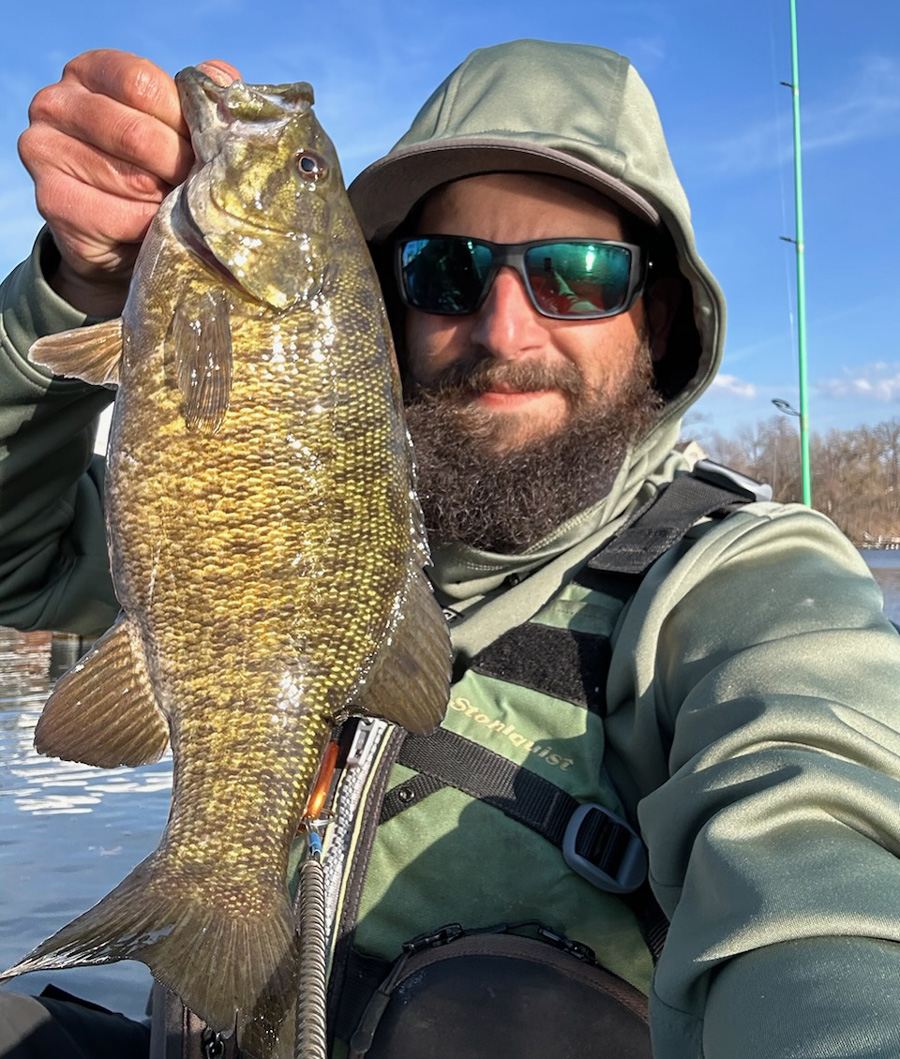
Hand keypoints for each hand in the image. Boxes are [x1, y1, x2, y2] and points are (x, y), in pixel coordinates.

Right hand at [18, 49, 240, 316]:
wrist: (119, 235)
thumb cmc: (154, 169)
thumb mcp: (176, 127)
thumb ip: (198, 99)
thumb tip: (223, 79)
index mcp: (90, 71)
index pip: (143, 84)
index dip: (183, 120)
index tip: (205, 148)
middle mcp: (56, 103)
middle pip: (137, 133)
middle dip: (180, 166)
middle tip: (203, 187)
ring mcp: (45, 150)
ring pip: (132, 179)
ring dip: (170, 201)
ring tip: (182, 208)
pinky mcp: (52, 199)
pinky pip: (121, 217)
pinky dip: (152, 227)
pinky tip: (158, 228)